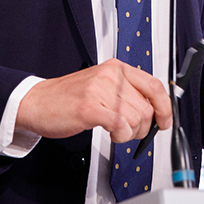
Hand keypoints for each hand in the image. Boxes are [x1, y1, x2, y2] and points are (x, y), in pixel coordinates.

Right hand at [16, 58, 172, 142]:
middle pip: (147, 107)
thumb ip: (125, 92)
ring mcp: (100, 90)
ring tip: (114, 130)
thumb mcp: (101, 85)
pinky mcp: (91, 107)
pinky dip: (120, 135)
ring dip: (129, 133)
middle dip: (143, 127)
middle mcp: (111, 75)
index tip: (165, 120)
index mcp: (116, 68)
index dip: (165, 106)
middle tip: (129, 131)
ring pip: (136, 119)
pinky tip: (110, 132)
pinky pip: (121, 126)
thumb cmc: (68, 97)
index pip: (154, 85)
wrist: (37, 101)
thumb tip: (153, 109)